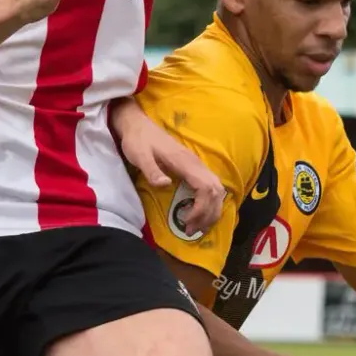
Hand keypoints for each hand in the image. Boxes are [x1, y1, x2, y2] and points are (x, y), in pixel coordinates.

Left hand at [116, 107, 224, 235]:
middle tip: (192, 230)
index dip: (201, 209)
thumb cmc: (138, 141)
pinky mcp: (194, 168)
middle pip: (216, 192)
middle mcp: (196, 164)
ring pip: (217, 190)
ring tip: (198, 226)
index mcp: (186, 163)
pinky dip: (211, 203)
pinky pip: (212, 188)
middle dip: (208, 214)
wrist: (137, 124)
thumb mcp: (139, 155)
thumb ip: (152, 170)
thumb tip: (166, 185)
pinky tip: (202, 213)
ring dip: (212, 211)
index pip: (206, 189)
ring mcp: (197, 165)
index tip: (187, 221)